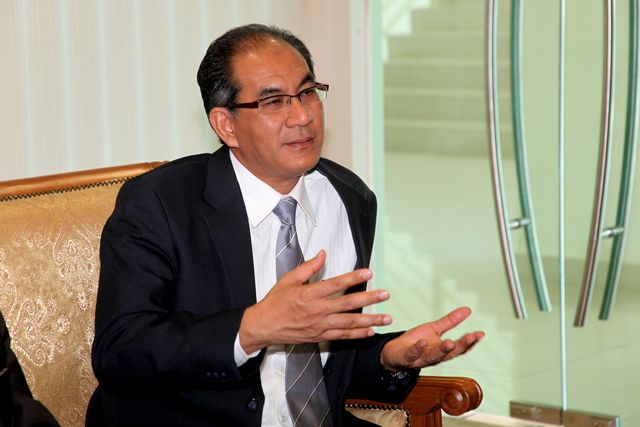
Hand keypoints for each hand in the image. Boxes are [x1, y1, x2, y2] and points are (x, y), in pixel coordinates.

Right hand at [239, 251, 391, 353]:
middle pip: (348, 304)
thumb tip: (323, 255)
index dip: (353, 278)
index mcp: (309, 294)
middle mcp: (317, 311)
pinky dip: (357, 335)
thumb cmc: (275, 302)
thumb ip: (308, 267)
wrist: (263, 326)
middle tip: (385, 294)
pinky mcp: (319, 336)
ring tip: (386, 318)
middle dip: (369, 299)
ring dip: (370, 320)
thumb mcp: (288, 280)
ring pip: (349, 323)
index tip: (368, 273)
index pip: (336, 284)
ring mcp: (319, 325)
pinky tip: (370, 331)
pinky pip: (342, 336)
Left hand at [380, 307, 483, 371]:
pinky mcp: (406, 357)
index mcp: (442, 350)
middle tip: (471, 337)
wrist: (394, 352)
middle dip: (461, 346)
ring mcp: (420, 358)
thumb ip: (450, 321)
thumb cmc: (416, 342)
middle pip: (450, 353)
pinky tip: (423, 341)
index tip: (480, 334)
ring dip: (442, 350)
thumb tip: (467, 309)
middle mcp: (434, 356)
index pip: (459, 347)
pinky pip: (413, 354)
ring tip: (449, 342)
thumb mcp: (434, 329)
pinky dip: (418, 349)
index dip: (470, 342)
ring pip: (433, 356)